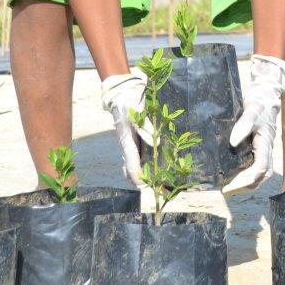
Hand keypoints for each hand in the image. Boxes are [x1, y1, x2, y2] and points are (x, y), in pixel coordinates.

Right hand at [100, 72, 150, 186]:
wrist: (121, 93)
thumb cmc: (128, 100)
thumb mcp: (136, 109)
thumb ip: (145, 126)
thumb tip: (156, 142)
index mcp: (126, 139)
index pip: (131, 162)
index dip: (137, 176)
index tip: (144, 187)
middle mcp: (127, 145)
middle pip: (133, 169)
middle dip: (143, 181)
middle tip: (158, 191)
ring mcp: (130, 145)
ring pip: (136, 166)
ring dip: (147, 176)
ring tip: (162, 187)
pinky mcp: (134, 142)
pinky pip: (139, 159)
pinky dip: (146, 168)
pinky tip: (159, 173)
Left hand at [223, 54, 284, 194]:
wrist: (265, 93)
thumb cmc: (260, 102)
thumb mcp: (252, 110)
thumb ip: (244, 124)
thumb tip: (233, 142)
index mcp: (266, 144)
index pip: (260, 168)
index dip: (246, 180)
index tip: (230, 186)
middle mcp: (266, 149)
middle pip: (261, 176)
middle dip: (245, 186)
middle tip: (226, 190)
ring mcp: (263, 149)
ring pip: (259, 173)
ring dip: (245, 183)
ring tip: (228, 187)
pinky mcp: (257, 146)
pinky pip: (254, 165)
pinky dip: (245, 174)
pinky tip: (232, 174)